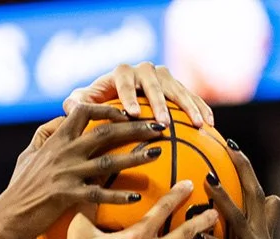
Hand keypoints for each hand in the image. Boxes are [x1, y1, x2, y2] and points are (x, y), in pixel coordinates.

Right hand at [0, 104, 167, 238]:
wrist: (8, 217)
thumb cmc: (20, 188)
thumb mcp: (29, 154)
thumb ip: (46, 134)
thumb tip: (60, 119)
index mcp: (57, 140)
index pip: (84, 110)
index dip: (107, 108)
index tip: (128, 111)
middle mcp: (64, 152)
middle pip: (105, 132)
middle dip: (135, 127)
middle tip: (159, 126)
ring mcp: (67, 174)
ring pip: (107, 161)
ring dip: (135, 156)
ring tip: (157, 153)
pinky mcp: (67, 196)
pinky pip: (98, 194)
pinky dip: (118, 196)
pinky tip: (136, 197)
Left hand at [65, 62, 213, 127]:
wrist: (121, 103)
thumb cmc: (99, 108)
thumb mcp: (86, 106)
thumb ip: (78, 105)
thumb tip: (70, 107)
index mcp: (120, 74)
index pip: (123, 79)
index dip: (128, 95)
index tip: (131, 115)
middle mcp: (144, 71)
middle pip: (153, 83)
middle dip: (159, 103)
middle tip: (164, 122)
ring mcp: (164, 78)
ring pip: (177, 88)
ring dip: (188, 106)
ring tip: (197, 125)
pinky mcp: (178, 88)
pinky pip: (192, 96)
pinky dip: (201, 109)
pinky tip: (210, 125)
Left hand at [198, 149, 279, 238]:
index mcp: (259, 235)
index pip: (256, 196)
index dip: (247, 173)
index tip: (235, 151)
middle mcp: (261, 238)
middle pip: (255, 195)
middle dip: (244, 170)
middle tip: (231, 147)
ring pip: (240, 218)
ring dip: (225, 198)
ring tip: (208, 182)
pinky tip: (197, 236)